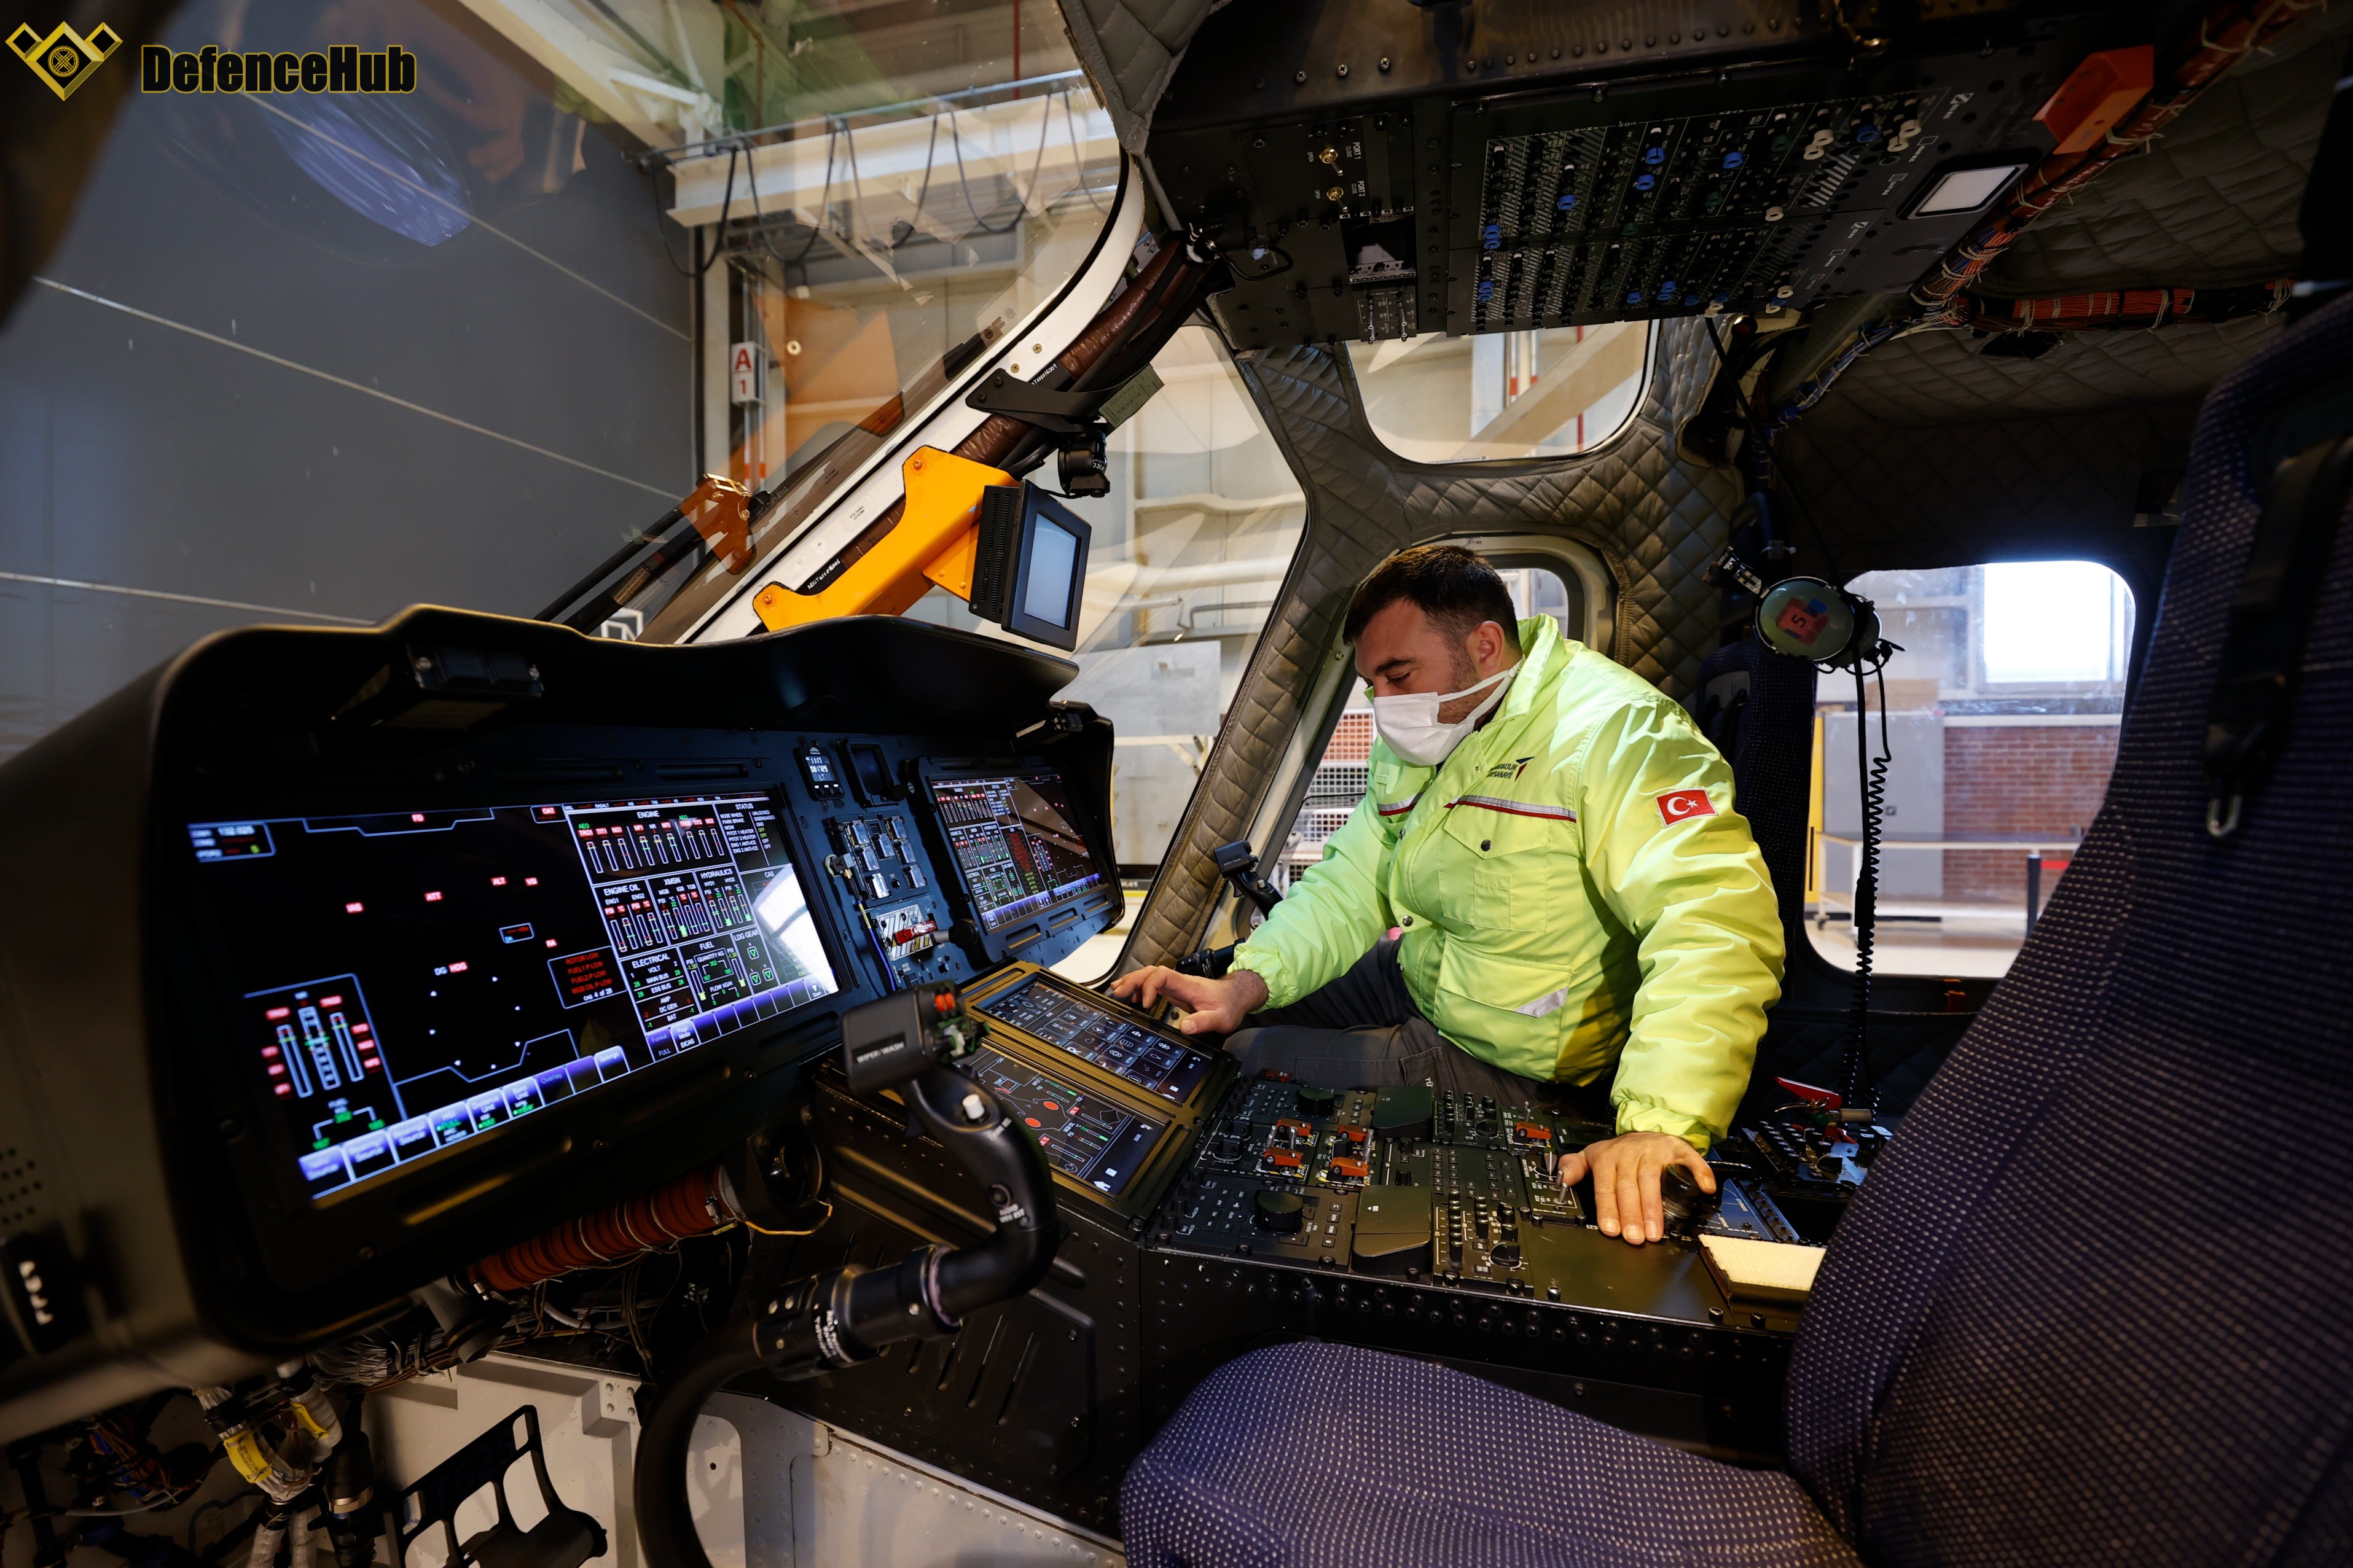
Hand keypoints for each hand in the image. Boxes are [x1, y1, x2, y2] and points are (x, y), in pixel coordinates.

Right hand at [1108, 966, 1268, 1035]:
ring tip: (1118, 992)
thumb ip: (1203, 1022)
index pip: (1161, 976)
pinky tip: (1132, 996)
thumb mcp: (1220, 1018)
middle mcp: (1179, 982)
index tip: (1145, 1004)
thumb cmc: (1228, 1005)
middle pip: (1150, 972)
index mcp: (1187, 985)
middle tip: (1118, 994)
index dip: (1149, 986)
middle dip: (1133, 980)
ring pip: (1150, 976)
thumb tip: (1184, 1027)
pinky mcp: (1175, 991)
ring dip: (1133, 982)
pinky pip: (1153, 984)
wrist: (1236, 997)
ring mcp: (1176, 985)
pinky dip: (1140, 988)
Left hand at [1557, 1131, 1715, 1245]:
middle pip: (1630, 1187)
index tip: (1612, 1229)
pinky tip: (1704, 1188)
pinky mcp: (1677, 1149)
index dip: (1608, 1209)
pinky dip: (1698, 1172)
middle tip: (1636, 1238)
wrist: (1646, 1131)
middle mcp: (1630, 1153)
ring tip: (1656, 1232)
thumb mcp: (1592, 1156)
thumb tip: (1562, 1178)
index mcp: (1608, 1157)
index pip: (1606, 1186)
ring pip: (1653, 1180)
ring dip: (1655, 1207)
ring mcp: (1655, 1151)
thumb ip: (1575, 1168)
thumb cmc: (1619, 1153)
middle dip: (1632, 1214)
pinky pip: (1689, 1160)